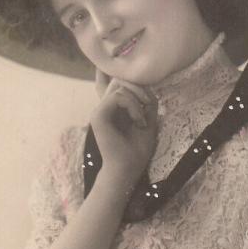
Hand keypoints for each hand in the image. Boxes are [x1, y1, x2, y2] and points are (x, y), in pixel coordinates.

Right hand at [91, 69, 157, 185]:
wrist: (128, 169)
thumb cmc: (138, 148)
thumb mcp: (149, 119)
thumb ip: (147, 100)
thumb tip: (146, 84)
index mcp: (114, 108)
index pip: (116, 81)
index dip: (130, 80)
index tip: (145, 96)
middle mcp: (104, 107)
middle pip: (119, 79)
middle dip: (138, 87)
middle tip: (149, 104)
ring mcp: (99, 110)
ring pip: (120, 86)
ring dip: (138, 99)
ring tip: (143, 120)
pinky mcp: (98, 116)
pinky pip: (117, 97)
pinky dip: (133, 106)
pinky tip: (139, 121)